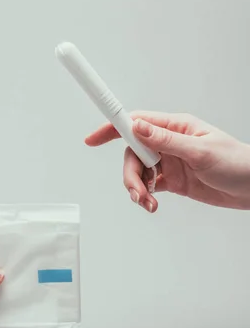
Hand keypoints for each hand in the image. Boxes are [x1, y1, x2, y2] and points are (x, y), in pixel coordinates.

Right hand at [86, 112, 249, 212]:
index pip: (136, 122)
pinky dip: (145, 197)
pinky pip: (148, 187)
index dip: (111, 128)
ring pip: (138, 172)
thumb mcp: (201, 151)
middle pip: (132, 154)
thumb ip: (166, 141)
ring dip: (137, 189)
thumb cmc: (237, 163)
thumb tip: (137, 127)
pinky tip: (152, 205)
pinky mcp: (173, 181)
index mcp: (175, 127)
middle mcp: (169, 143)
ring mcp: (170, 162)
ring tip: (148, 203)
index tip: (92, 139)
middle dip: (130, 174)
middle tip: (138, 192)